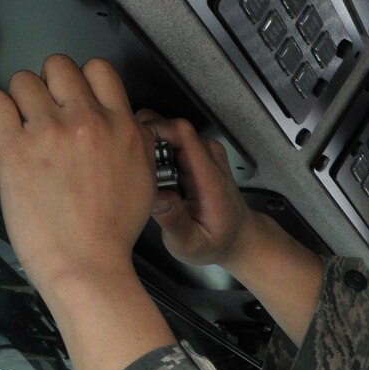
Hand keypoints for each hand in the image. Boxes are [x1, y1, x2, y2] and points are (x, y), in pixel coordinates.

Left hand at [0, 55, 155, 300]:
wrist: (87, 265)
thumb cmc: (112, 234)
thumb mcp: (145, 181)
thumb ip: (136, 142)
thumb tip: (125, 122)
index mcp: (121, 128)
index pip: (98, 69)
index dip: (82, 80)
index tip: (75, 98)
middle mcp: (86, 122)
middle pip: (58, 66)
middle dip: (50, 86)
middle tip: (47, 113)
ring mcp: (49, 132)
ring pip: (23, 80)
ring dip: (21, 101)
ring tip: (25, 128)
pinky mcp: (15, 148)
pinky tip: (6, 132)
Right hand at [136, 111, 253, 272]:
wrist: (237, 236)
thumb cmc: (215, 241)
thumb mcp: (192, 244)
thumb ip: (175, 222)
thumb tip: (157, 198)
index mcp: (208, 176)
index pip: (181, 133)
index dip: (152, 133)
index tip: (133, 151)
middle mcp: (208, 156)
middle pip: (169, 125)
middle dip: (143, 139)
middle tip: (131, 166)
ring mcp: (204, 150)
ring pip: (166, 128)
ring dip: (146, 144)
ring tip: (138, 171)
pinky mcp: (197, 151)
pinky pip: (169, 137)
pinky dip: (153, 148)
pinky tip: (148, 171)